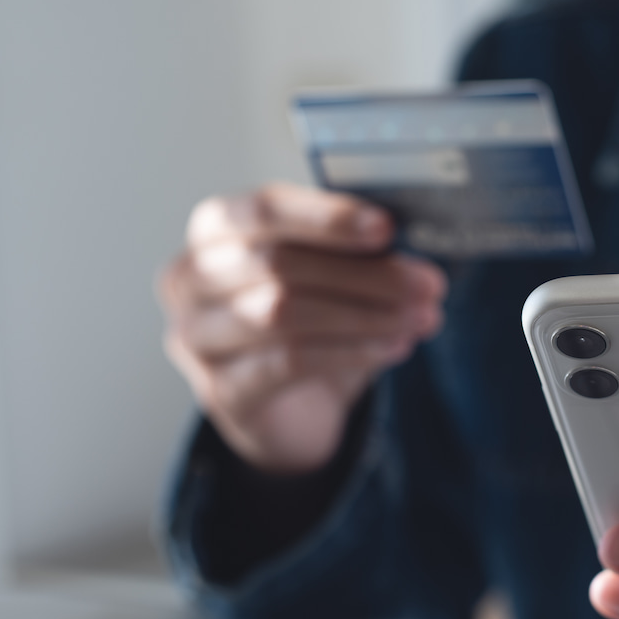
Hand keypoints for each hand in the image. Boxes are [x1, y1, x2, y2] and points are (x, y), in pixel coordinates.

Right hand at [158, 183, 445, 471]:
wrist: (285, 409)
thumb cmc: (303, 322)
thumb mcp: (325, 274)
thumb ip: (350, 250)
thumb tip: (405, 245)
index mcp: (215, 230)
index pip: (265, 210)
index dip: (327, 216)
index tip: (386, 227)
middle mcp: (191, 279)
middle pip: (280, 263)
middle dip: (365, 273)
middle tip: (427, 283)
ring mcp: (197, 338)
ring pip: (284, 313)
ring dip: (365, 314)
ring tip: (420, 318)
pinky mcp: (221, 390)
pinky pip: (289, 363)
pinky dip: (351, 352)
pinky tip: (394, 348)